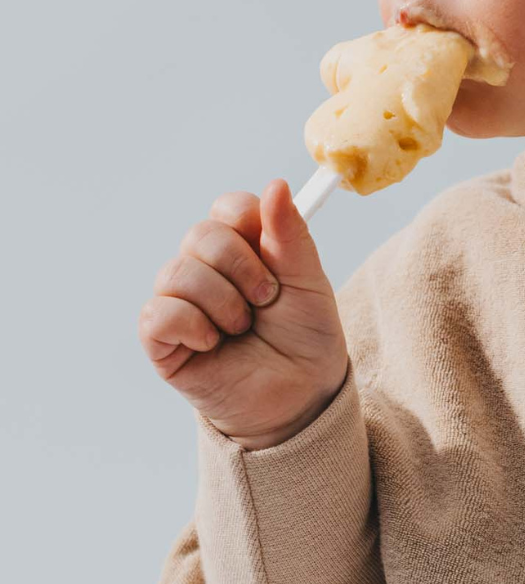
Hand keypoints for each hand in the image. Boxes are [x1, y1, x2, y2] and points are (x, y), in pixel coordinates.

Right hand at [138, 178, 349, 448]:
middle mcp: (205, 269)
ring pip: (177, 272)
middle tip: (266, 301)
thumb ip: (291, 235)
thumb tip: (276, 184)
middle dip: (242, 269)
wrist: (303, 399)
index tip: (275, 259)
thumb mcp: (309, 282)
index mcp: (242, 249)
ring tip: (242, 329)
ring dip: (223, 303)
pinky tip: (213, 344)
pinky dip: (192, 325)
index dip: (250, 224)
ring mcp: (180, 303)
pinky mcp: (161, 340)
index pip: (229, 208)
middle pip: (200, 234)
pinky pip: (158, 313)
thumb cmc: (306, 340)